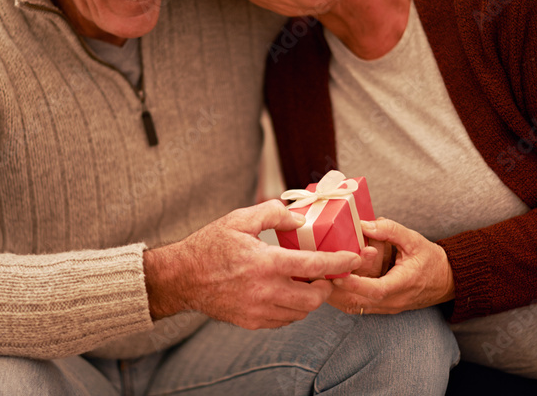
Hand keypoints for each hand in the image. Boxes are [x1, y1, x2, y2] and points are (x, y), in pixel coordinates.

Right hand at [144, 200, 362, 328]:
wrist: (181, 278)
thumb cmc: (210, 246)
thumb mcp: (240, 220)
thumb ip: (273, 214)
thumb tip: (300, 217)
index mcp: (267, 263)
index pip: (315, 265)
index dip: (340, 262)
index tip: (355, 258)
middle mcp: (266, 291)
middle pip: (314, 298)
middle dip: (326, 286)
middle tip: (324, 274)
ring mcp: (259, 310)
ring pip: (301, 312)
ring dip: (309, 298)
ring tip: (304, 282)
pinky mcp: (252, 321)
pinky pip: (284, 320)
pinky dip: (292, 309)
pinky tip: (285, 293)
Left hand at [328, 218, 453, 314]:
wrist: (446, 281)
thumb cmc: (430, 259)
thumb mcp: (414, 239)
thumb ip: (390, 230)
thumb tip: (365, 223)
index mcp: (404, 283)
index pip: (376, 289)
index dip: (355, 283)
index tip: (337, 273)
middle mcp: (394, 300)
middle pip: (359, 302)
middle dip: (336, 290)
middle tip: (317, 274)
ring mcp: (387, 308)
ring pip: (355, 308)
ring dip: (335, 296)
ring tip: (317, 280)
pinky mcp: (382, 308)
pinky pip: (358, 308)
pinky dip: (341, 299)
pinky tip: (328, 287)